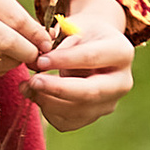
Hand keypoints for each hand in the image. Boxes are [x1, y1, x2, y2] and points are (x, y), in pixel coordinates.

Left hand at [29, 0, 132, 130]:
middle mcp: (122, 82)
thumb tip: (36, 62)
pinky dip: (48, 111)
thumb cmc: (81, 33)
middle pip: (90, 92)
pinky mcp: (94, 116)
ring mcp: (109, 102)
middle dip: (58, 88)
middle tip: (32, 81)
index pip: (91, 58)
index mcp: (121, 52)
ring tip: (27, 86)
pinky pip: (68, 122)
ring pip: (77, 111)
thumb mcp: (73, 27)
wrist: (94, 46)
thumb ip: (56, 42)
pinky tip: (37, 95)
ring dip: (47, 101)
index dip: (64, 60)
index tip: (40, 60)